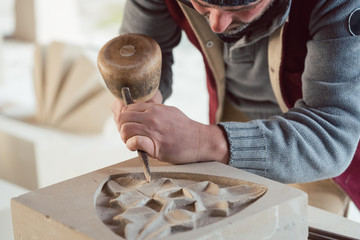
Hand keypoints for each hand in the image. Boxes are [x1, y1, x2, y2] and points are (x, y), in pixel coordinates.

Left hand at [113, 102, 228, 164]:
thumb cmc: (185, 128)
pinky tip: (136, 148)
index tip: (128, 125)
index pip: (127, 108)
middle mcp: (152, 117)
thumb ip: (154, 110)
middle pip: (123, 118)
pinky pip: (134, 142)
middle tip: (128, 136)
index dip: (124, 118)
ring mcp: (154, 131)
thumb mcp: (169, 112)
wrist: (200, 141)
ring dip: (125, 138)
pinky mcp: (156, 146)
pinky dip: (131, 145)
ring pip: (125, 129)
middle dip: (122, 128)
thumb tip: (139, 111)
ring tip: (131, 143)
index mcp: (154, 108)